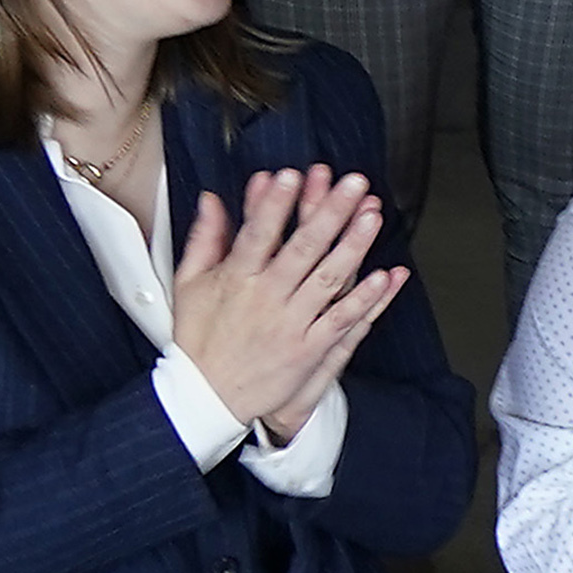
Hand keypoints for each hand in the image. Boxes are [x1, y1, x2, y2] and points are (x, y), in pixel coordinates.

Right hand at [164, 163, 398, 438]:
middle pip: (303, 248)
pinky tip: (383, 275)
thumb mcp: (189, 285)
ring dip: (354, 245)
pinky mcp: (309, 349)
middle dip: (330, 212)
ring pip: (328, 279)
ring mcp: (291, 324)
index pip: (257, 233)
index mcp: (235, 279)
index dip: (276, 204)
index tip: (291, 174)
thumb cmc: (198, 338)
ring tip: (373, 215)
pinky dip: (362, 298)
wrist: (206, 398)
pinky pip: (340, 320)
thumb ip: (204, 239)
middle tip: (352, 183)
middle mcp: (266, 299)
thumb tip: (213, 199)